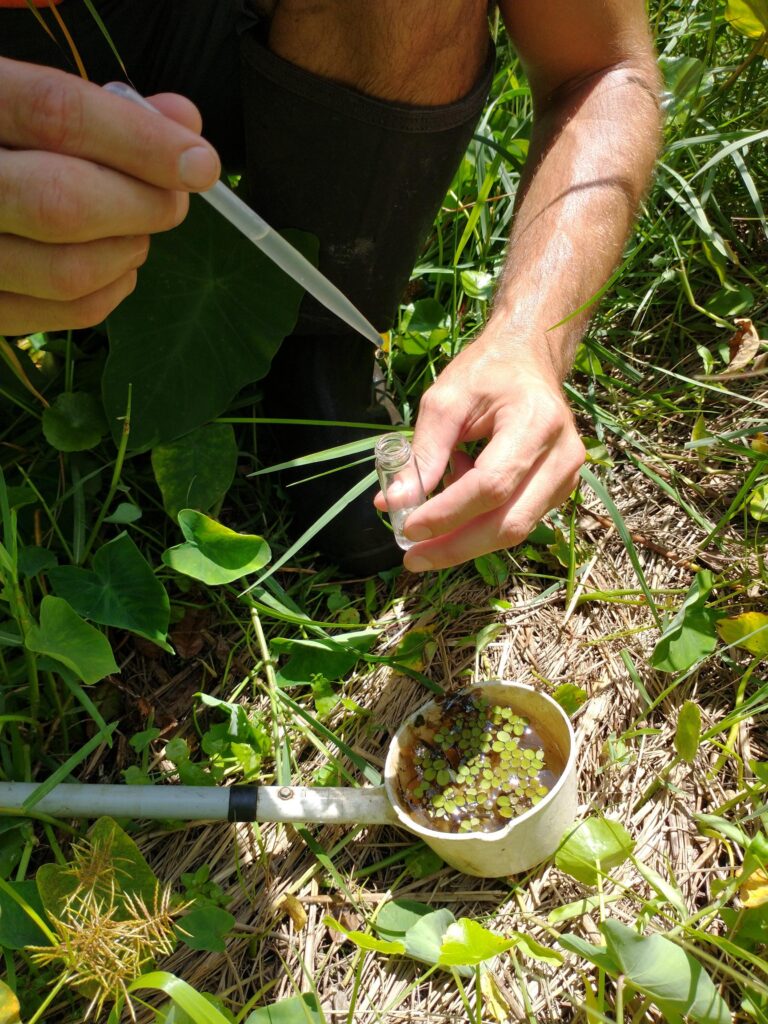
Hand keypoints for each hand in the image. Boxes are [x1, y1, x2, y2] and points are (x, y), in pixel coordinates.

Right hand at [0, 58, 220, 334]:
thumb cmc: (1, 139)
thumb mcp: (20, 94)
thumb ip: (100, 103)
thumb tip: (185, 122)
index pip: (57, 116)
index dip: (142, 142)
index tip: (200, 163)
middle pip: (64, 204)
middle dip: (143, 205)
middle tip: (173, 200)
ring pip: (69, 272)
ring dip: (129, 251)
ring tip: (137, 228)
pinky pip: (64, 315)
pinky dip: (112, 291)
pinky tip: (117, 264)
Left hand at [377, 333, 585, 570]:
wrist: (528, 360)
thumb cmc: (486, 373)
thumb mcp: (444, 402)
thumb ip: (422, 453)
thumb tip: (394, 504)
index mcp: (536, 422)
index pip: (491, 485)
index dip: (448, 514)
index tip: (409, 528)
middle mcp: (562, 455)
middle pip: (509, 522)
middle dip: (457, 546)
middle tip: (414, 558)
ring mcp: (566, 476)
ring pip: (515, 529)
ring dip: (466, 538)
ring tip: (429, 522)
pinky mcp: (559, 490)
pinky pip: (517, 520)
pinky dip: (480, 521)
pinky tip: (458, 497)